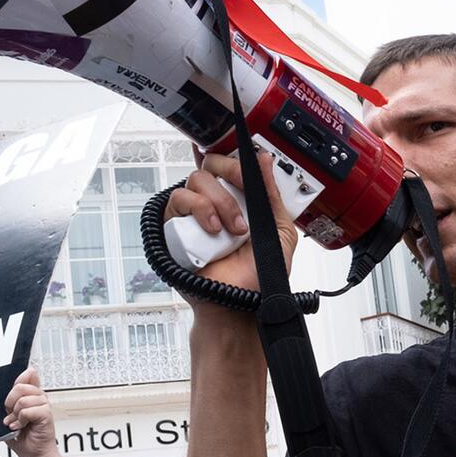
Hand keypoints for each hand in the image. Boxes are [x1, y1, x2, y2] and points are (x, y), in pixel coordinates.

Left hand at [3, 368, 56, 456]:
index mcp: (32, 396)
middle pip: (20, 387)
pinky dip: (21, 420)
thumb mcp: (12, 414)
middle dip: (10, 404)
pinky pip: (27, 411)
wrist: (33, 454)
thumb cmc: (24, 437)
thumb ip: (13, 399)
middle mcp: (40, 398)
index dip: (22, 378)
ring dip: (16, 415)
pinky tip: (22, 427)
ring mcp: (44, 405)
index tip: (16, 392)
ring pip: (23, 400)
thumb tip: (12, 390)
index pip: (28, 376)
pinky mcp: (46, 414)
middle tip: (12, 416)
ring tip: (18, 424)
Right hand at [161, 147, 297, 299]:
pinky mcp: (175, 226)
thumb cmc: (259, 274)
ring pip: (197, 179)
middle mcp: (216, 202)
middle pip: (212, 163)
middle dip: (231, 172)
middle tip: (244, 193)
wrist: (242, 302)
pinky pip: (178, 199)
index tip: (248, 156)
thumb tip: (265, 160)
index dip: (234, 153)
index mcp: (240, 199)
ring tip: (233, 228)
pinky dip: (199, 209)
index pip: (231, 164)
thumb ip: (273, 196)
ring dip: (220, 200)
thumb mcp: (280, 231)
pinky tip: (213, 230)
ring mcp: (194, 214)